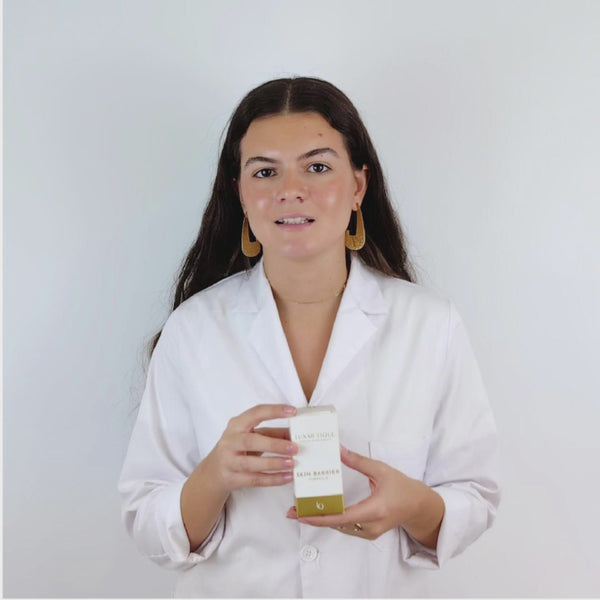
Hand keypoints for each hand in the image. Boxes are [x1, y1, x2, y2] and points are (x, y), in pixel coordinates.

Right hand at [204, 403, 297, 495]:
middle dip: (275, 444)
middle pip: (251, 442)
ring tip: (292, 463)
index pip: (256, 413)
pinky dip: (273, 479)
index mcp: (237, 425)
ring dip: (274, 463)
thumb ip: (271, 433)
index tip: (293, 411)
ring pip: (252, 464)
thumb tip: (294, 435)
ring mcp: (229, 461)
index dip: (275, 411)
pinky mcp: (232, 479)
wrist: (214, 471)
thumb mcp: (250, 435)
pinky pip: (254, 480)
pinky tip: (287, 477)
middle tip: (294, 447)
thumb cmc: (237, 447)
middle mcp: (230, 441)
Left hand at [285, 445, 443, 547]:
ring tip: (301, 509)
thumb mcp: (381, 470)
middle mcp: (370, 525)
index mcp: (374, 510)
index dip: (319, 517)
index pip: (341, 517)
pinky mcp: (368, 533)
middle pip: (336, 524)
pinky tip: (320, 511)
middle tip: (291, 511)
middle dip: (313, 518)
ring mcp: (369, 532)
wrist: (420, 507)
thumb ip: (358, 461)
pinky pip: (345, 528)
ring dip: (321, 519)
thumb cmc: (403, 487)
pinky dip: (331, 520)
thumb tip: (338, 450)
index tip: (300, 514)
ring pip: (339, 528)